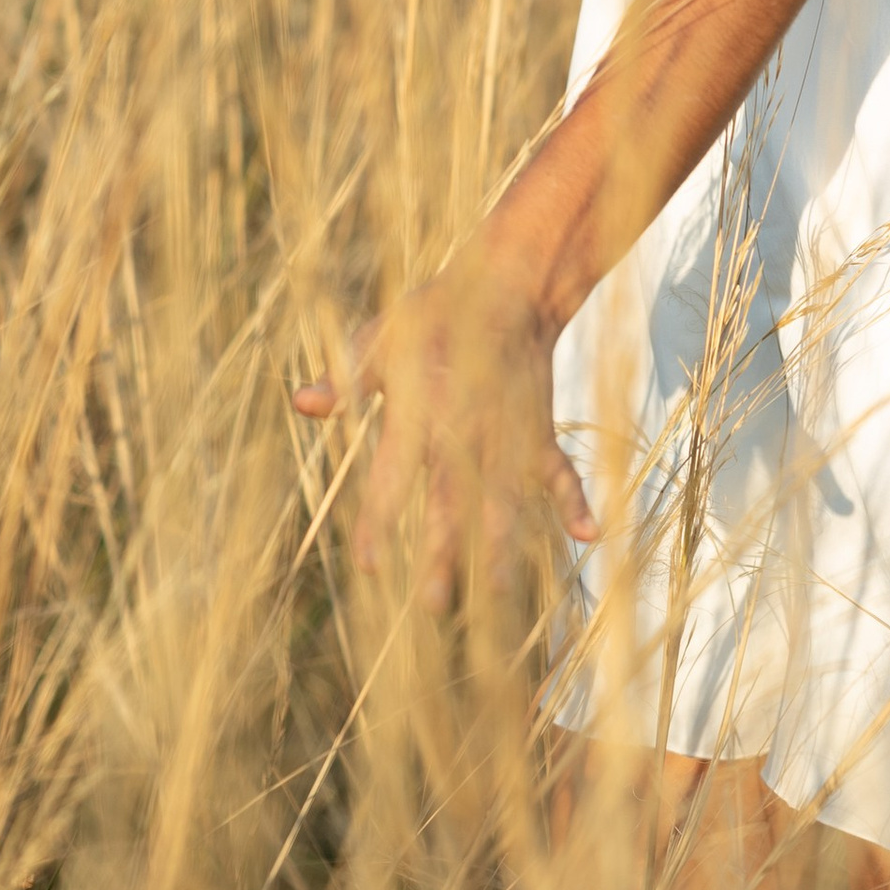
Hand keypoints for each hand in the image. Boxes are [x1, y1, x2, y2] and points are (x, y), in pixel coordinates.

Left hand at [292, 240, 598, 610]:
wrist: (507, 283)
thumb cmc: (433, 315)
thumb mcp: (379, 339)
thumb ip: (345, 378)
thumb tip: (302, 403)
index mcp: (420, 409)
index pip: (393, 477)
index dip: (379, 521)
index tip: (368, 567)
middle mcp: (466, 428)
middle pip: (451, 500)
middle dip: (442, 551)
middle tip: (432, 605)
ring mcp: (508, 430)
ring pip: (504, 496)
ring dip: (499, 543)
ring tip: (495, 591)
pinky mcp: (537, 427)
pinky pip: (558, 467)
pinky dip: (574, 498)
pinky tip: (588, 535)